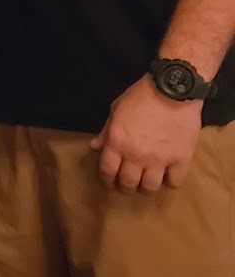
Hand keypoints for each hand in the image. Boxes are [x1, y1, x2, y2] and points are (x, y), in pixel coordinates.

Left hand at [90, 75, 201, 191]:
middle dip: (126, 187)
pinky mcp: (181, 159)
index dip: (107, 181)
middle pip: (128, 184)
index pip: (107, 171)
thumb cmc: (141, 96)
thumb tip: (95, 146)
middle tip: (129, 184)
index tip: (110, 183)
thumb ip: (106, 131)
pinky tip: (168, 175)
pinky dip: (170, 181)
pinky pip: (174, 182)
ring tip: (148, 181)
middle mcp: (136, 154)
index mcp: (117, 142)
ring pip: (150, 187)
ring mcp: (159, 159)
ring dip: (147, 187)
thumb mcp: (116, 109)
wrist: (173, 89)